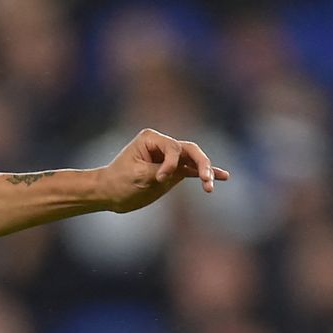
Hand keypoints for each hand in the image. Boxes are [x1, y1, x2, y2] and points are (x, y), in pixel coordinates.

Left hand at [101, 128, 227, 213]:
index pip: (172, 148)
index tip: (159, 179)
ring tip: (211, 184)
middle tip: (206, 178)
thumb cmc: (118, 182)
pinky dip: (205, 173)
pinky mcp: (173, 171)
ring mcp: (169, 158)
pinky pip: (192, 170)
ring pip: (194, 160)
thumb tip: (178, 171)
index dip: (171, 164)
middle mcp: (163, 145)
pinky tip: (223, 177)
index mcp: (151, 139)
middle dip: (201, 164)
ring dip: (206, 171)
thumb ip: (161, 171)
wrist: (108, 193)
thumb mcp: (138, 177)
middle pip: (189, 150)